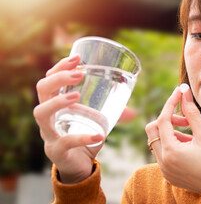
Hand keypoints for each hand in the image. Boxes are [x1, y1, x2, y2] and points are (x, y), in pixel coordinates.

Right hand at [33, 56, 134, 183]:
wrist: (79, 168)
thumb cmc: (85, 138)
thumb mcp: (98, 122)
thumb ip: (114, 114)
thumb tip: (134, 112)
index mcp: (56, 105)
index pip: (50, 79)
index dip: (60, 67)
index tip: (78, 58)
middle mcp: (48, 117)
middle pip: (42, 90)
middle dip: (59, 77)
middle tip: (79, 73)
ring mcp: (48, 134)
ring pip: (41, 112)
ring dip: (58, 101)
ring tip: (76, 95)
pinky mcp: (56, 151)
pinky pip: (65, 142)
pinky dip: (83, 137)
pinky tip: (100, 135)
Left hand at [145, 85, 200, 198]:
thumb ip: (192, 113)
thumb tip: (184, 92)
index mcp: (170, 152)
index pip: (163, 120)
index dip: (171, 103)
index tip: (180, 92)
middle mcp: (163, 162)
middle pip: (153, 130)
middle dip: (168, 119)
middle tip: (186, 119)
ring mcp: (165, 170)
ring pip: (158, 141)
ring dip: (171, 132)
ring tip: (192, 133)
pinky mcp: (169, 174)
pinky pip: (163, 153)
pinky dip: (173, 144)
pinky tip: (190, 144)